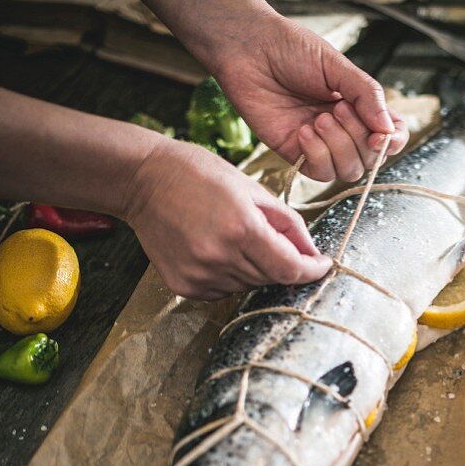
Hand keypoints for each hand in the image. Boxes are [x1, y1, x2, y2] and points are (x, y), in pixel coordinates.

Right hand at [123, 137, 330, 298]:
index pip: (291, 268)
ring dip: (254, 268)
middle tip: (268, 236)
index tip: (322, 266)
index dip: (312, 271)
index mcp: (242, 228)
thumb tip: (312, 253)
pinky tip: (215, 249)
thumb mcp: (251, 188)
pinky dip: (229, 276)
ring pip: (248, 286)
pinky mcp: (184, 286)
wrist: (142, 180)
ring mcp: (200, 275)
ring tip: (233, 237)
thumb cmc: (199, 174)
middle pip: (271, 278)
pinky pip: (223, 291)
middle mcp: (220, 257)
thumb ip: (287, 223)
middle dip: (280, 262)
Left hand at [216, 12, 408, 182]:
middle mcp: (343, 129)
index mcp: (358, 106)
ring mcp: (320, 143)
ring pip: (347, 170)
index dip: (392, 142)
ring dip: (338, 146)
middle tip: (338, 108)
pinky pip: (319, 172)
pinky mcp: (295, 153)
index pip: (389, 137)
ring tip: (319, 118)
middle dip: (358, 137)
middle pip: (369, 159)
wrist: (250, 49)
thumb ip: (367, 96)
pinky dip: (317, 153)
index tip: (381, 134)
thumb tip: (389, 129)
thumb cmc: (291, 49)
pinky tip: (303, 130)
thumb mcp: (337, 66)